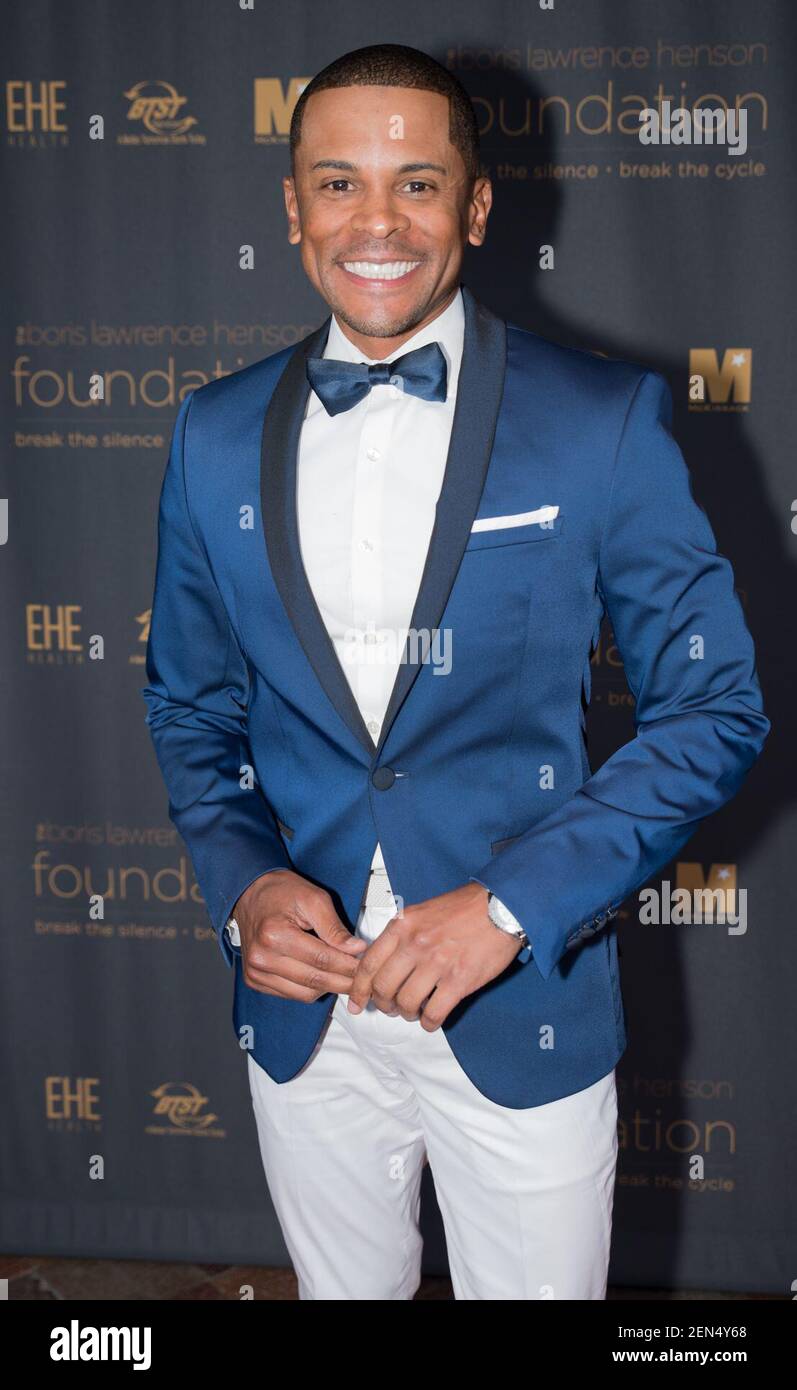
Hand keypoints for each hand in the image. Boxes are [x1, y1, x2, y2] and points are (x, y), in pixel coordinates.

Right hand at [233, 869, 366, 1000]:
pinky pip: (291, 995)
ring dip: (328, 988)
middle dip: (343, 982)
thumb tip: (356, 949)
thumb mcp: (314, 899)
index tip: (366, 966)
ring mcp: (256, 972)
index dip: (349, 966)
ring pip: (305, 994)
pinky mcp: (255, 980)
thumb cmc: (281, 892)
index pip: (322, 960)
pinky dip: (310, 989)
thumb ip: (335, 927)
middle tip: (362, 979)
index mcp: (275, 935)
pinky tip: (321, 975)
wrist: (250, 894)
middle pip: (314, 981)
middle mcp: (262, 958)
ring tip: (343, 975)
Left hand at [347, 883, 521, 1028]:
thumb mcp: (422, 911)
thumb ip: (402, 934)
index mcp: (403, 926)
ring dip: (406, 1014)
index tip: (356, 1003)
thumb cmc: (464, 908)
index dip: (358, 989)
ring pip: (406, 1003)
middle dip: (383, 1004)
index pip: (368, 964)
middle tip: (390, 1008)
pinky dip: (429, 1023)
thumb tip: (385, 961)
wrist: (500, 906)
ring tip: (414, 1012)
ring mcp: (437, 964)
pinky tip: (432, 1020)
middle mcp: (415, 944)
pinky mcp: (459, 980)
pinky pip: (434, 1013)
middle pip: (383, 987)